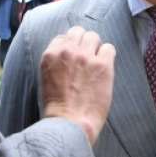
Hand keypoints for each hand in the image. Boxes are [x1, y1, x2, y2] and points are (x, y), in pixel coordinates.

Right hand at [41, 26, 115, 144]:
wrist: (69, 123)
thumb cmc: (57, 108)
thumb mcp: (46, 79)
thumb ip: (56, 63)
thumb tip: (68, 55)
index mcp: (50, 55)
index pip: (62, 37)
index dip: (70, 46)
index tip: (74, 56)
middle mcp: (68, 51)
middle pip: (78, 32)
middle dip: (83, 43)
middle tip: (86, 57)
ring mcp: (86, 57)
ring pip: (94, 36)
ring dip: (95, 47)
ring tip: (96, 62)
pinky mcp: (103, 65)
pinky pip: (109, 48)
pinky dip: (108, 55)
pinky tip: (105, 68)